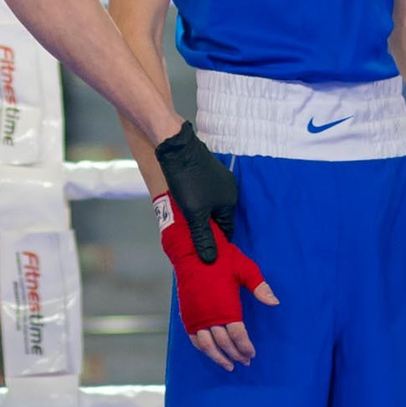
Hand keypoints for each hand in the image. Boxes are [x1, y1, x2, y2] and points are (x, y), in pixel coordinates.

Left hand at [152, 121, 236, 261]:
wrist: (175, 146)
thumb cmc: (187, 180)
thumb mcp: (195, 214)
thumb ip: (203, 237)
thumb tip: (211, 261)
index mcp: (230, 202)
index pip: (227, 230)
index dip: (216, 242)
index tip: (204, 250)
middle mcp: (228, 190)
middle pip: (219, 218)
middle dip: (207, 229)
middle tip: (192, 240)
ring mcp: (218, 179)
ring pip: (210, 206)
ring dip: (200, 215)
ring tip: (186, 225)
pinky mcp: (206, 171)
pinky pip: (204, 194)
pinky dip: (196, 202)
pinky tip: (184, 205)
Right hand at [156, 192, 274, 368]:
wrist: (190, 250)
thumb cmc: (221, 258)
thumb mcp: (244, 268)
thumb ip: (259, 287)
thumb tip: (274, 302)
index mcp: (225, 306)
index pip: (238, 335)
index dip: (246, 347)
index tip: (252, 354)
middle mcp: (209, 315)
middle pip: (224, 343)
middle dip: (235, 355)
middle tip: (244, 362)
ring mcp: (196, 316)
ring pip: (207, 345)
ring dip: (218, 357)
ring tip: (228, 366)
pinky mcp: (187, 314)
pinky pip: (194, 337)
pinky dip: (202, 348)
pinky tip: (210, 352)